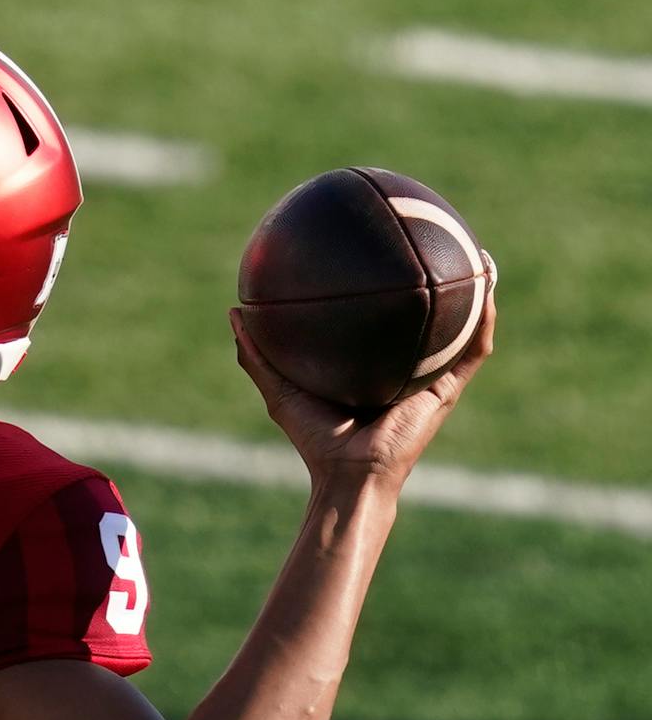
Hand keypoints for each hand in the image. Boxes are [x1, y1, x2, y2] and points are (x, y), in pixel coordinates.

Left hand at [230, 259, 497, 491]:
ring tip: (482, 258)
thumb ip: (256, 354)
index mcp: (374, 369)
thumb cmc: (315, 440)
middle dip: (439, 286)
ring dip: (476, 294)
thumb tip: (235, 311)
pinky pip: (474, 348)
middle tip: (438, 244)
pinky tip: (486, 286)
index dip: (388, 293)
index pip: (385, 324)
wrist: (349, 475)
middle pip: (428, 321)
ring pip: (464, 329)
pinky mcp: (447, 390)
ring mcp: (432, 380)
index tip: (386, 254)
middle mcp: (408, 371)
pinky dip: (484, 318)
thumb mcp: (280, 389)